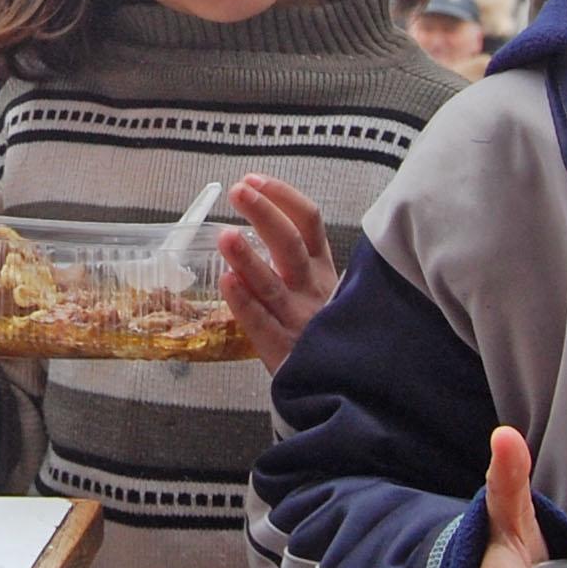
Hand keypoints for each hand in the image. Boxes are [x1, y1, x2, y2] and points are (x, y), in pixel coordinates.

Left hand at [218, 174, 337, 371]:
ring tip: (225, 235)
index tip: (253, 180)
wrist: (341, 387)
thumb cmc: (321, 332)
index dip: (281, 197)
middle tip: (239, 191)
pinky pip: (260, 321)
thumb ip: (300, 260)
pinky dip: (243, 301)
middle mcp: (312, 289)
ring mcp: (297, 319)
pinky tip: (226, 281)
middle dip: (264, 213)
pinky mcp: (281, 348)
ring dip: (247, 257)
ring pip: (271, 283)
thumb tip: (265, 218)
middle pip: (289, 244)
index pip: (308, 222)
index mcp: (322, 270)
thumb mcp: (324, 290)